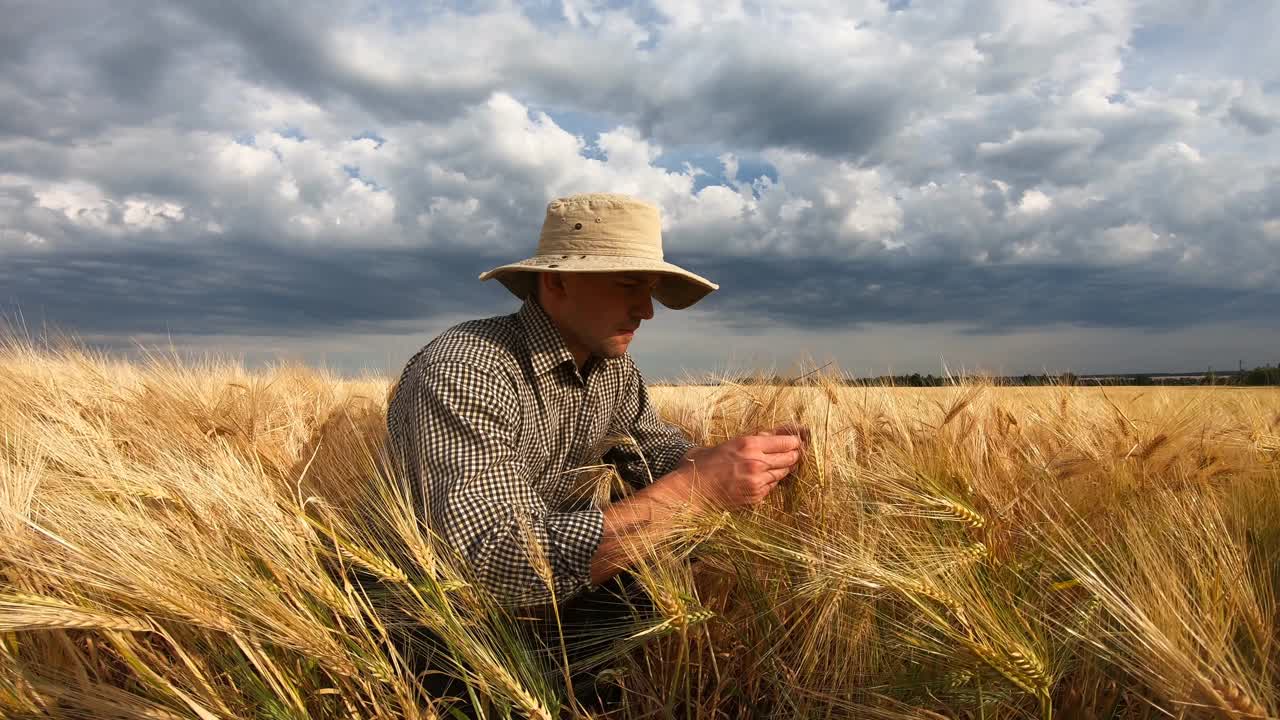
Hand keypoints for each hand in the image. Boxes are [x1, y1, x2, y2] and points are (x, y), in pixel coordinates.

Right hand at [682, 432, 804, 509]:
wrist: (694, 489)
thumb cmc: (708, 463)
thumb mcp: (732, 442)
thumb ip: (756, 437)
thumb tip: (778, 433)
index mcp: (750, 444)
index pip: (787, 442)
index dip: (795, 442)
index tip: (796, 441)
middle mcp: (757, 462)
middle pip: (790, 458)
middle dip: (793, 455)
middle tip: (792, 453)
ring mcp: (758, 481)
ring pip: (783, 473)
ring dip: (782, 469)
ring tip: (772, 465)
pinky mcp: (756, 496)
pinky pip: (773, 487)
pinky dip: (770, 482)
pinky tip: (760, 478)